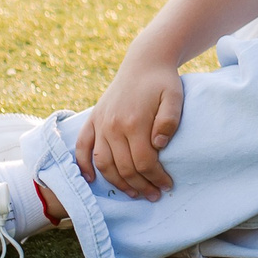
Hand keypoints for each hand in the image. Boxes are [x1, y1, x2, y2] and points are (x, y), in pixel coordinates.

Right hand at [76, 56, 185, 200]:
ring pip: (103, 163)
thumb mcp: (175, 97)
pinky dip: (84, 165)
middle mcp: (113, 126)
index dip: (156, 178)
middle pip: (124, 167)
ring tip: (132, 193)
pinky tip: (91, 179)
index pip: (144, 161)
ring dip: (116, 182)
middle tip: (154, 195)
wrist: (144, 62)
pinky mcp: (93, 119)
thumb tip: (159, 144)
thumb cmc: (163, 81)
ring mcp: (100, 123)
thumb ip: (169, 121)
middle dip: (140, 185)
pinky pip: (82, 147)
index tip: (167, 186)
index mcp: (134, 122)